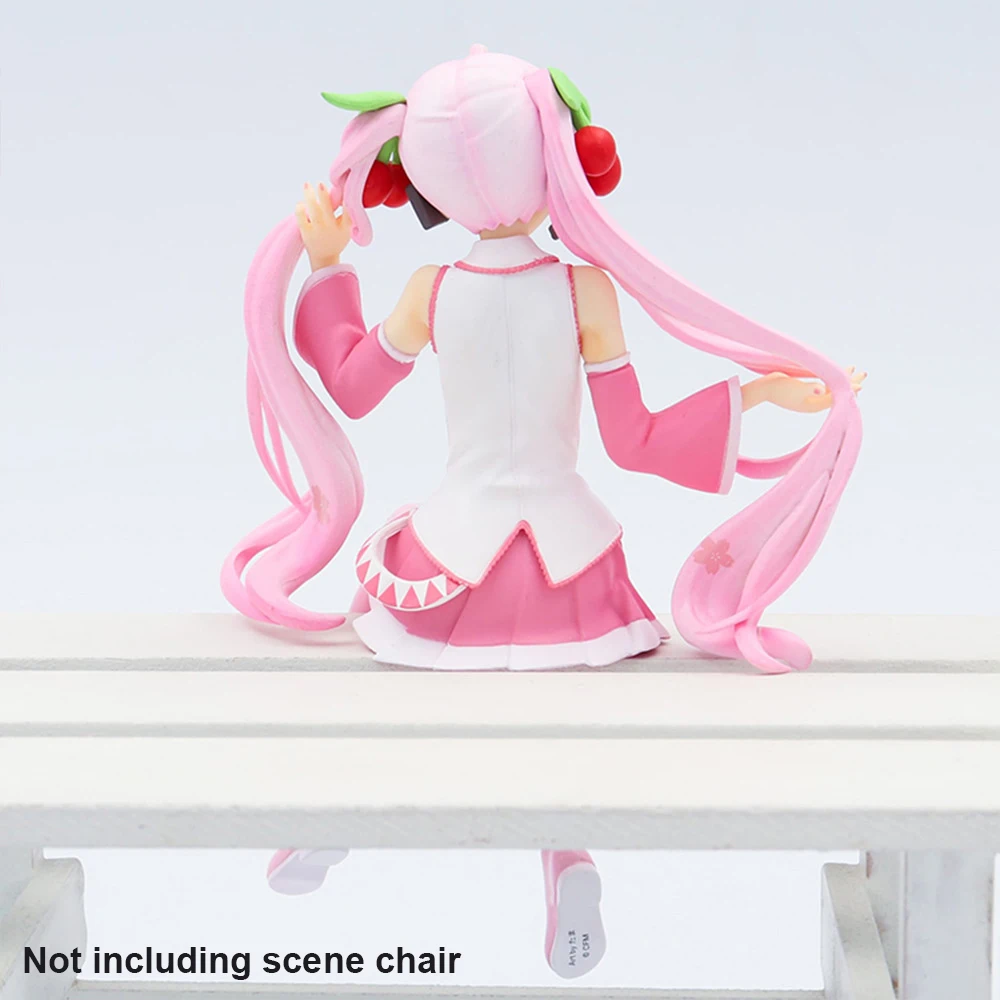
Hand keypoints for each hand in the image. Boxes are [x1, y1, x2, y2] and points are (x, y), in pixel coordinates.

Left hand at [295, 182, 351, 270]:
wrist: (324, 259)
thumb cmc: (335, 240)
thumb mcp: (345, 229)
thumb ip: (346, 214)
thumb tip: (343, 192)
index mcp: (343, 227)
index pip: (347, 211)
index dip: (346, 200)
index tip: (343, 190)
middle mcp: (331, 228)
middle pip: (327, 208)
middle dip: (324, 195)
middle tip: (320, 183)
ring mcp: (318, 230)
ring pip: (313, 209)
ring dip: (309, 195)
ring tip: (307, 185)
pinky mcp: (306, 232)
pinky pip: (301, 215)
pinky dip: (300, 207)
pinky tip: (301, 203)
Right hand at [743, 367, 866, 412]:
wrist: (763, 388)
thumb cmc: (778, 388)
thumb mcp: (794, 388)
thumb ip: (809, 389)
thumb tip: (820, 389)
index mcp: (813, 405)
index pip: (836, 398)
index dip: (848, 390)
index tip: (860, 383)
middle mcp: (814, 403)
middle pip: (837, 393)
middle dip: (850, 383)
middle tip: (864, 374)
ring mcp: (810, 397)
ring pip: (832, 388)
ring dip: (843, 379)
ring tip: (854, 371)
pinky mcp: (805, 391)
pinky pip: (824, 385)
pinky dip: (832, 378)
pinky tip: (837, 372)